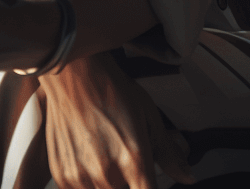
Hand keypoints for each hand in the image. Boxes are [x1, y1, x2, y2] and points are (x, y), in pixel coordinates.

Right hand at [40, 55, 193, 188]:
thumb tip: (187, 176)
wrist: (73, 73)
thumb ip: (168, 153)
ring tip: (104, 156)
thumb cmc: (110, 89)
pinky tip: (88, 160)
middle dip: (129, 181)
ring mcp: (81, 175)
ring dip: (108, 182)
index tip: (146, 181)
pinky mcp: (62, 175)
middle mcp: (107, 172)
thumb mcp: (149, 117)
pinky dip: (87, 182)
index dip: (148, 186)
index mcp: (134, 159)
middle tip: (122, 159)